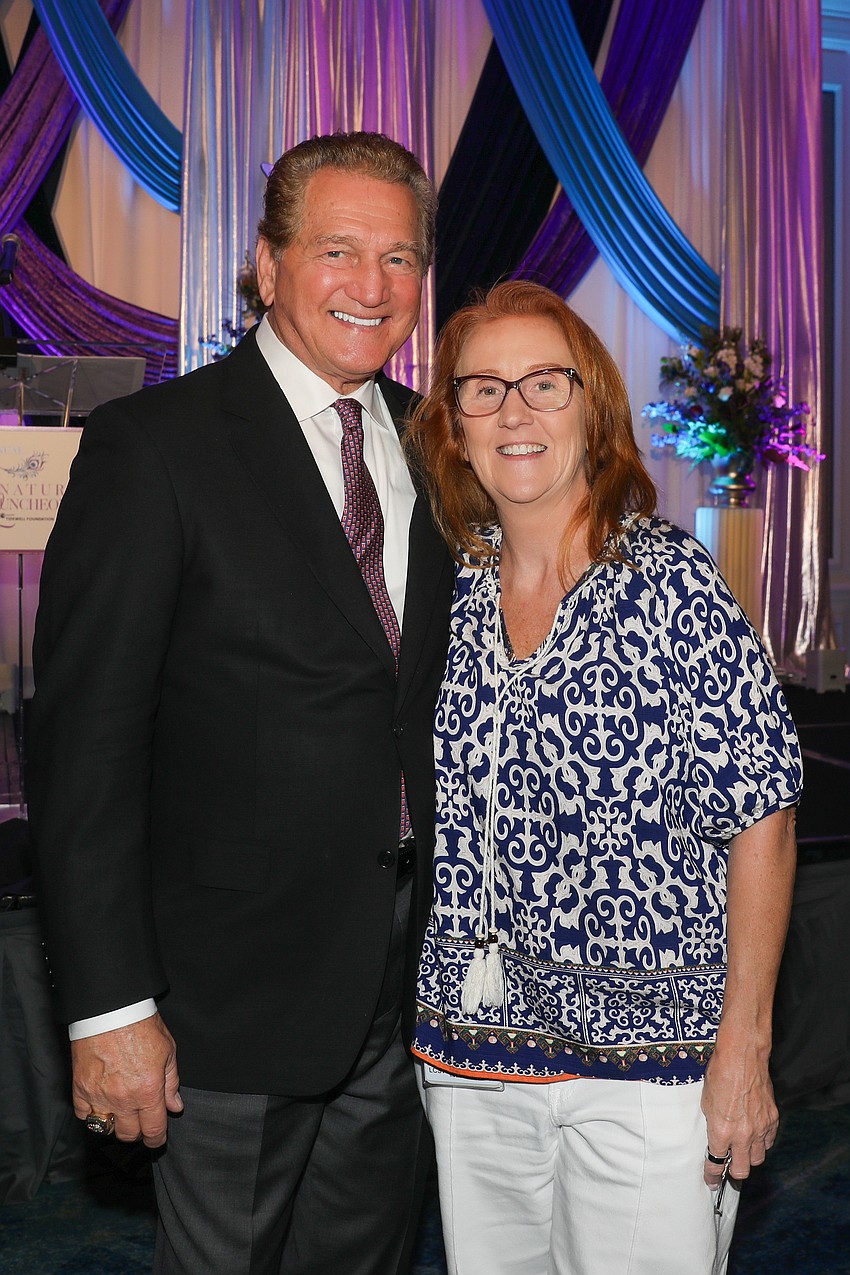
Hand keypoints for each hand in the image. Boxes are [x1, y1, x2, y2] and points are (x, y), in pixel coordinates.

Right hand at [71, 1012, 181, 1146]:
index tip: (156, 1140)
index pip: (153, 1129)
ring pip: (105, 1129)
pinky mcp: (80, 1089)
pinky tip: (100, 1103)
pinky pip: (84, 1114)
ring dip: (114, 1125)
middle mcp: (123, 1098)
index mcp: (148, 1090)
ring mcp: (99, 1095)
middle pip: (129, 1133)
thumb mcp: (168, 1050)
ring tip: (120, 1114)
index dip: (156, 1139)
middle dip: (137, 1132)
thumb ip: (171, 1082)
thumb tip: (174, 1105)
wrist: (111, 1010)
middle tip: (140, 1122)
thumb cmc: (141, 1025)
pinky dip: (91, 1113)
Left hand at [701, 1040, 777, 1184]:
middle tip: (729, 1167)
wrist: (742, 1056)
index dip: (712, 1176)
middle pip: (742, 1171)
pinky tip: (755, 1134)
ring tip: (742, 1148)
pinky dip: (762, 1142)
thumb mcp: (706, 1102)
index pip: (716, 1163)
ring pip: (758, 1159)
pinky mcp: (773, 1120)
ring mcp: (760, 1129)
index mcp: (721, 1131)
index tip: (711, 1181)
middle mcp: (742, 1135)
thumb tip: (715, 1137)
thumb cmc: (720, 1074)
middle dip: (734, 1172)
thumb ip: (713, 1124)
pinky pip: (768, 1142)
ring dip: (749, 1157)